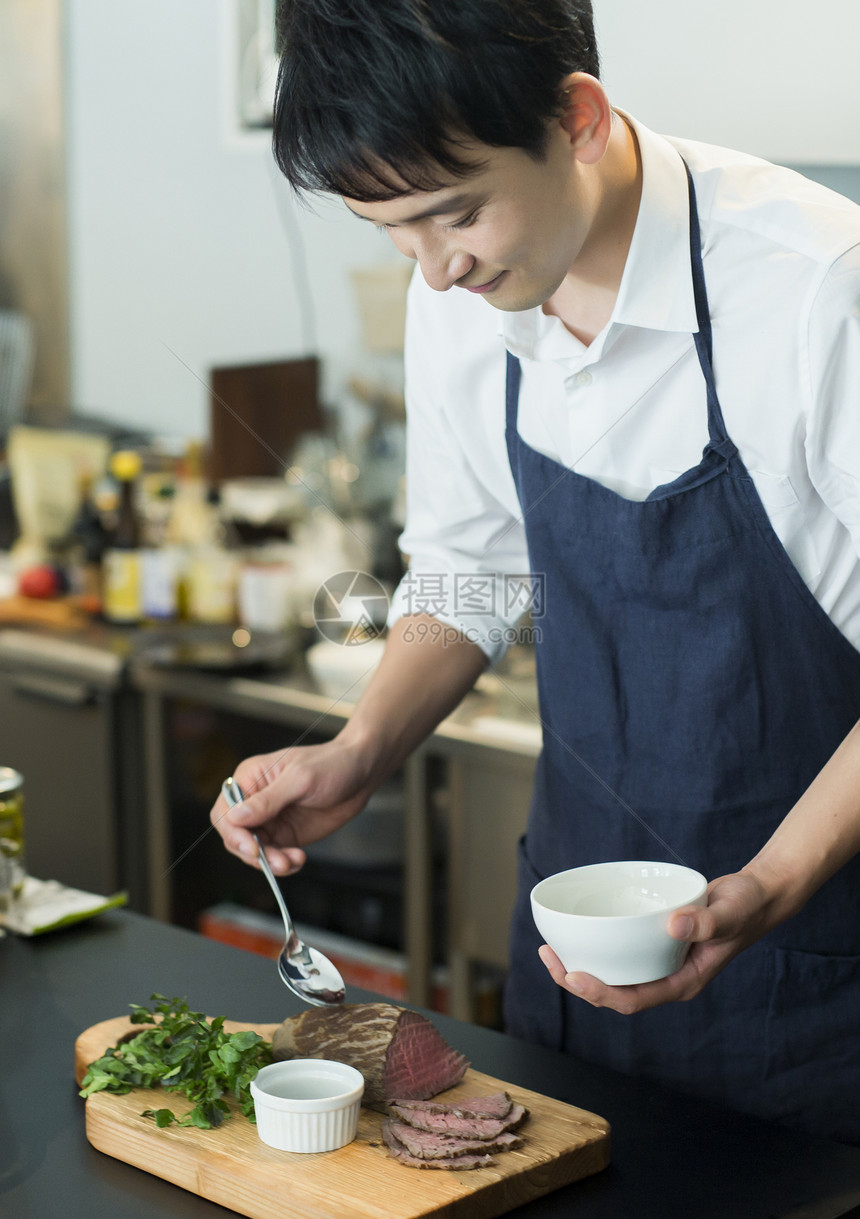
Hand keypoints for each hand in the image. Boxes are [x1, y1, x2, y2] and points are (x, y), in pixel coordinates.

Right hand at [209, 735, 375, 875]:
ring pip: (254, 852)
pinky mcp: (285, 835)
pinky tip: (298, 860)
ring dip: (270, 862)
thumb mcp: (300, 779)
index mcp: (250, 778)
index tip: (253, 848)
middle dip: (255, 853)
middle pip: (236, 837)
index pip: (225, 811)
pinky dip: (283, 864)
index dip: (233, 833)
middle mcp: (254, 801)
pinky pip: (274, 856)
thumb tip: (235, 817)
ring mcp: (270, 820)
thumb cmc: (331, 764)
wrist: (361, 773)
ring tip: (293, 862)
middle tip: (279, 862)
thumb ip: (268, 800)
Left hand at [538, 870, 778, 1013]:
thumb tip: (674, 925)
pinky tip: (578, 932)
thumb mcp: (730, 913)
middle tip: (548, 957)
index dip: (599, 993)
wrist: (755, 896)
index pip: (633, 999)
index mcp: (682, 983)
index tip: (572, 975)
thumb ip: (707, 921)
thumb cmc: (745, 908)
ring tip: (551, 949)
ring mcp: (659, 962)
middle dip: (579, 981)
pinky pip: (620, 953)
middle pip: (615, 992)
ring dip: (581, 966)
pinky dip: (597, 946)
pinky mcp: (654, 945)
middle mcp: (666, 977)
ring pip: (613, 974)